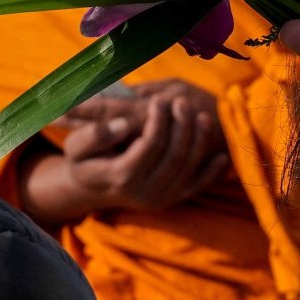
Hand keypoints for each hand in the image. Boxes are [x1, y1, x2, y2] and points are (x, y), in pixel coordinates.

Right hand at [20, 79, 226, 226]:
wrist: (95, 187)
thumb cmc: (85, 159)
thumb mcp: (76, 146)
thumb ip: (95, 134)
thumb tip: (124, 124)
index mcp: (121, 177)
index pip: (148, 147)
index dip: (157, 122)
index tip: (158, 100)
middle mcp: (144, 193)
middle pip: (174, 157)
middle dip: (181, 126)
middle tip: (182, 101)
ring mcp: (162, 198)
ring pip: (189, 169)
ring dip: (199, 141)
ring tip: (201, 115)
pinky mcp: (174, 199)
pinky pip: (199, 186)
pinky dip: (213, 171)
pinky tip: (223, 155)